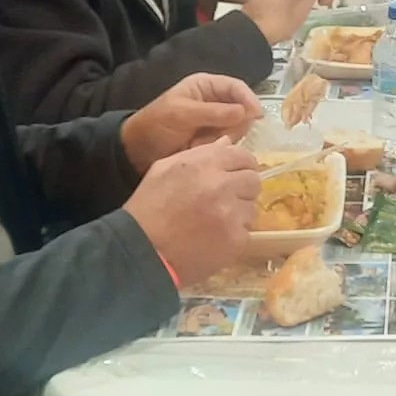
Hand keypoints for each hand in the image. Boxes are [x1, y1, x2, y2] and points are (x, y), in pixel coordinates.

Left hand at [121, 73, 263, 169]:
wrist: (137, 151)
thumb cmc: (156, 125)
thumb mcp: (182, 114)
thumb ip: (214, 112)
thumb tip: (246, 111)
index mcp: (205, 86)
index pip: (236, 87)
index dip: (248, 99)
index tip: (256, 115)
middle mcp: (214, 102)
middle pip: (241, 110)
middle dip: (231, 124)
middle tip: (216, 136)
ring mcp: (214, 122)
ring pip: (236, 129)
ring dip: (220, 138)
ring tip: (198, 143)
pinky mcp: (212, 140)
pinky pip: (226, 143)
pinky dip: (215, 147)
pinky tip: (197, 149)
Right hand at [123, 141, 261, 286]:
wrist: (142, 252)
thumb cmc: (148, 209)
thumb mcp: (163, 170)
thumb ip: (199, 154)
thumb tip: (227, 143)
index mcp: (204, 164)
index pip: (243, 156)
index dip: (240, 166)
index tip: (234, 176)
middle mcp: (221, 185)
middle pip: (253, 181)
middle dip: (242, 189)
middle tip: (225, 200)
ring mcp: (231, 214)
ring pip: (251, 208)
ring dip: (238, 214)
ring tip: (214, 223)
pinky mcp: (236, 240)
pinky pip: (245, 232)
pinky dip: (233, 237)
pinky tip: (213, 240)